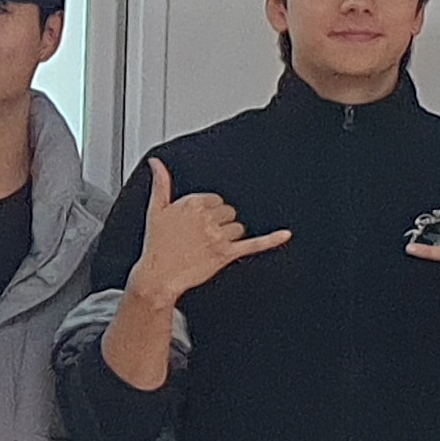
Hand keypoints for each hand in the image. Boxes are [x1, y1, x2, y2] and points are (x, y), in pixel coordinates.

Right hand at [125, 159, 290, 308]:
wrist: (157, 277)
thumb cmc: (156, 245)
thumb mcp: (155, 210)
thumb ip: (161, 183)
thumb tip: (157, 163)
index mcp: (192, 203)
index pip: (216, 199)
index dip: (208, 212)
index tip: (198, 222)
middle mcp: (207, 217)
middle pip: (229, 213)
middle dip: (219, 223)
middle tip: (201, 237)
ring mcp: (218, 236)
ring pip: (238, 228)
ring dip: (228, 237)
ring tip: (208, 247)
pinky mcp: (226, 254)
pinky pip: (254, 244)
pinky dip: (271, 240)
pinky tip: (284, 234)